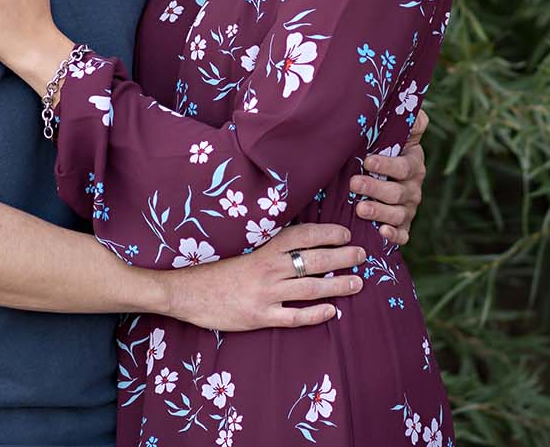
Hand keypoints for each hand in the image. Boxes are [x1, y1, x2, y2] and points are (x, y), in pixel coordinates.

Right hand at [162, 223, 366, 331]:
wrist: (187, 292)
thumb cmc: (218, 271)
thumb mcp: (244, 252)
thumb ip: (271, 249)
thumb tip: (302, 243)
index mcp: (264, 249)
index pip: (303, 235)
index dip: (328, 233)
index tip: (346, 233)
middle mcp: (268, 268)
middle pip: (314, 259)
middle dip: (342, 257)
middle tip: (362, 255)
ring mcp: (265, 294)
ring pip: (310, 287)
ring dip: (338, 285)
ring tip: (357, 283)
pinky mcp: (259, 317)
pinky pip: (294, 316)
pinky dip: (315, 314)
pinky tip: (332, 311)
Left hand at [350, 108, 428, 245]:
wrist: (383, 173)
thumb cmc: (385, 149)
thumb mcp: (397, 131)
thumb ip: (409, 121)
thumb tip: (417, 113)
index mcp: (414, 163)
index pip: (404, 166)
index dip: (387, 165)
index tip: (367, 161)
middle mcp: (413, 187)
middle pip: (398, 191)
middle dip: (376, 188)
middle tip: (354, 183)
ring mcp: (408, 208)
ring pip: (398, 213)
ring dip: (380, 212)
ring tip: (360, 209)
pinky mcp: (402, 226)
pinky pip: (403, 234)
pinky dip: (394, 235)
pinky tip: (382, 233)